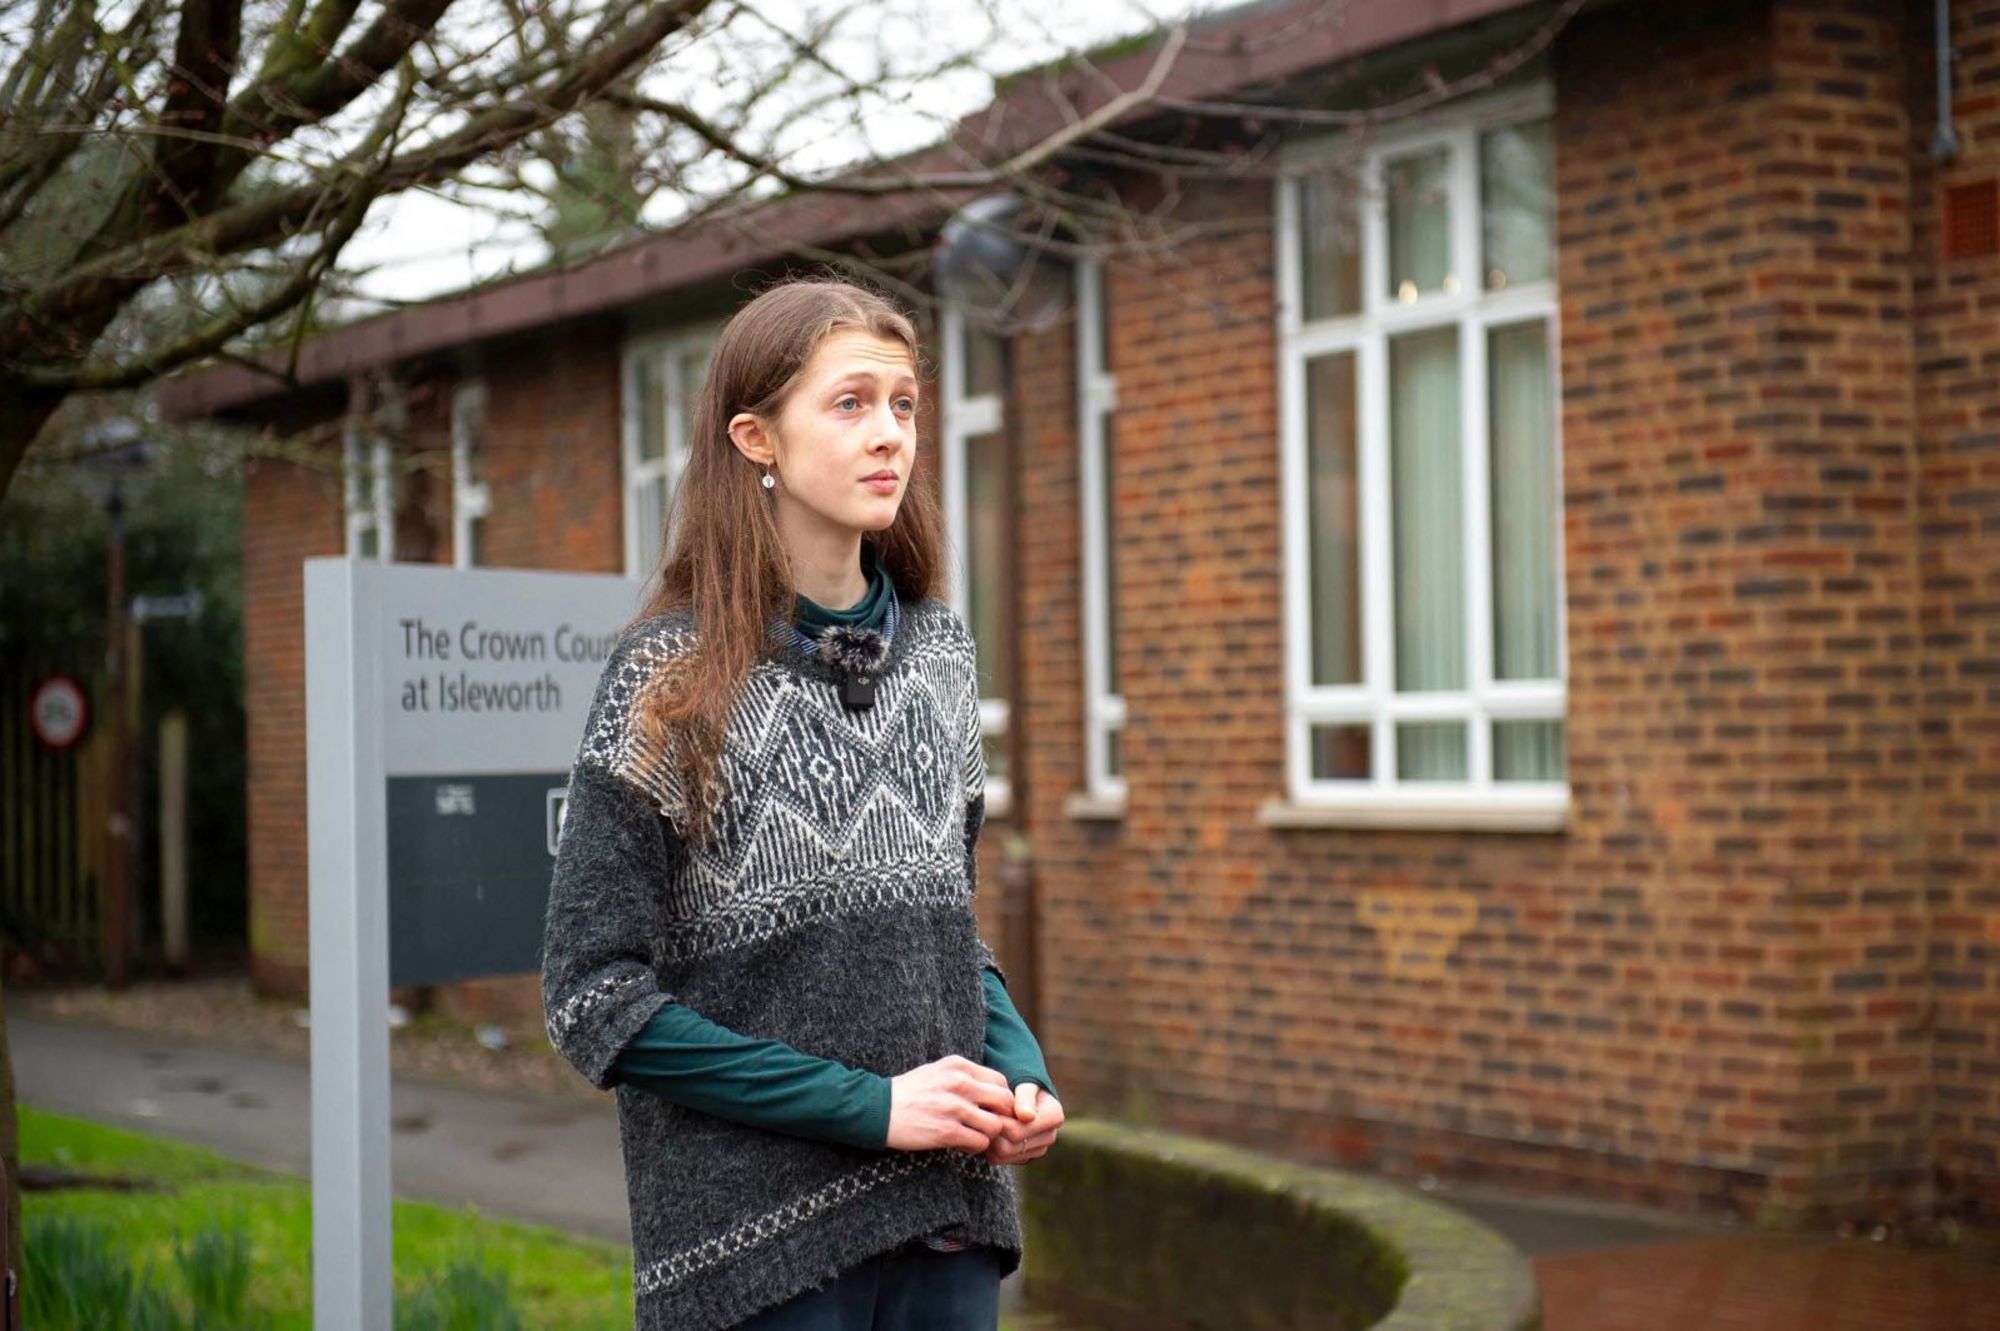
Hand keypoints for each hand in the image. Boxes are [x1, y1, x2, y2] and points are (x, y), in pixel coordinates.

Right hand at [886, 1055, 1016, 1152]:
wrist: (877, 1109)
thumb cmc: (908, 1092)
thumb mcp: (937, 1072)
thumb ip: (964, 1077)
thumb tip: (991, 1091)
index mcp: (959, 1066)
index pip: (1001, 1081)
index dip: (1001, 1099)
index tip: (991, 1110)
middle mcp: (960, 1083)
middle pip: (1005, 1102)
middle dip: (1001, 1117)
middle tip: (989, 1126)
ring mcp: (954, 1107)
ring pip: (995, 1125)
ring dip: (988, 1135)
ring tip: (974, 1136)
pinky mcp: (946, 1131)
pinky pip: (979, 1143)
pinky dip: (975, 1147)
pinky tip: (962, 1145)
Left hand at [979, 1083, 1062, 1165]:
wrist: (1022, 1092)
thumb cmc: (1022, 1085)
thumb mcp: (1025, 1083)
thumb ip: (1025, 1096)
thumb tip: (1027, 1116)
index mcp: (1054, 1117)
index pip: (1017, 1131)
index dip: (999, 1122)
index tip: (988, 1109)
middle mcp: (1049, 1136)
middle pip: (1010, 1146)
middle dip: (993, 1132)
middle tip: (981, 1118)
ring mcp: (1038, 1149)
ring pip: (1004, 1156)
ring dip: (989, 1142)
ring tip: (984, 1124)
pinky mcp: (1026, 1156)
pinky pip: (1001, 1160)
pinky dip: (991, 1149)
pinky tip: (989, 1133)